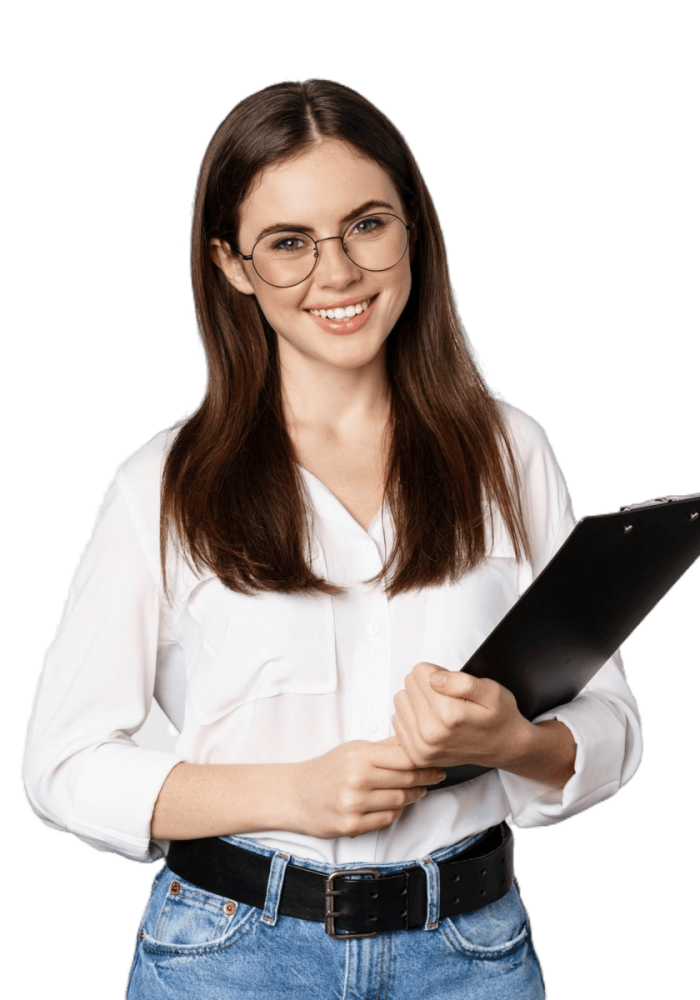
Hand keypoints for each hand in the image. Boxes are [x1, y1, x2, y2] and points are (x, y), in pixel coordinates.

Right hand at [290, 737, 446, 839]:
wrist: (294, 795)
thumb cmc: (326, 770)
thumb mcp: (353, 750)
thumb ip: (384, 748)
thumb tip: (414, 740)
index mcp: (359, 755)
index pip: (404, 758)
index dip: (425, 762)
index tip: (437, 763)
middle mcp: (356, 779)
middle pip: (405, 780)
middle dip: (424, 779)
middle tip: (436, 776)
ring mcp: (353, 804)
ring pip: (399, 801)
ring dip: (412, 796)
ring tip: (418, 790)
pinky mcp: (351, 826)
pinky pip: (386, 819)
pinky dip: (395, 812)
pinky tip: (395, 805)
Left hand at [392, 662, 533, 770]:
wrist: (504, 747)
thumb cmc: (498, 717)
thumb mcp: (491, 691)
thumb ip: (461, 682)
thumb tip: (432, 678)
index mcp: (449, 714)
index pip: (419, 672)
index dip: (436, 672)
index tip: (450, 682)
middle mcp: (431, 734)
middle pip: (408, 684)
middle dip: (426, 684)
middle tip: (448, 696)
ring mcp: (422, 748)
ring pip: (400, 701)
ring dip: (417, 700)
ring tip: (440, 708)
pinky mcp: (416, 756)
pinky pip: (397, 721)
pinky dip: (412, 717)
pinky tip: (431, 721)